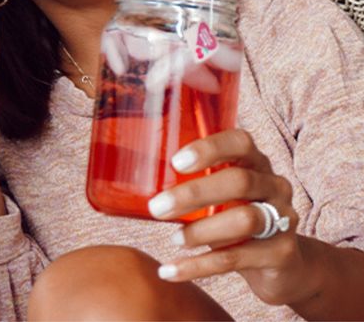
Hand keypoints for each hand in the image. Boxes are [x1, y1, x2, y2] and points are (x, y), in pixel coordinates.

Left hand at [147, 129, 315, 305]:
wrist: (284, 265)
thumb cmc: (236, 218)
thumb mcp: (220, 196)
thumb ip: (190, 184)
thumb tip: (130, 182)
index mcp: (256, 163)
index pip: (241, 142)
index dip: (209, 148)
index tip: (176, 162)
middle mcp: (275, 187)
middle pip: (240, 181)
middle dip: (194, 193)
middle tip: (157, 207)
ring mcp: (283, 221)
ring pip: (245, 220)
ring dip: (201, 231)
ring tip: (174, 239)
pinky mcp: (281, 254)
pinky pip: (236, 259)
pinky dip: (198, 266)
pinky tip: (170, 271)